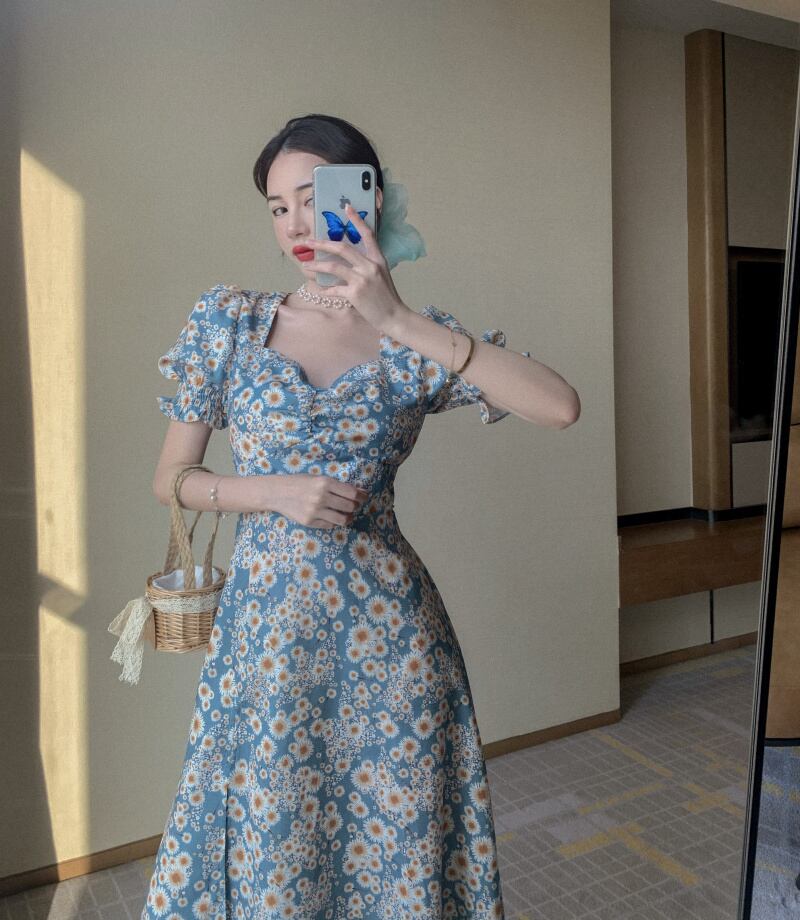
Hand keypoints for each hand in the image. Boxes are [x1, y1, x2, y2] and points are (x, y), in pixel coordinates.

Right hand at [266, 473, 369, 528]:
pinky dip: (335, 522)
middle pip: (349, 506)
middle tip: (354, 505)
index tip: (364, 497)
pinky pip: (330, 525)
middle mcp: (321, 497)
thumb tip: (360, 491)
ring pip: (342, 519)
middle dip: (355, 506)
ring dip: (348, 517)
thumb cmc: (300, 482)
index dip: (362, 496)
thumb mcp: (319, 478)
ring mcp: (315, 511)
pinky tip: (333, 517)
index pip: (352, 493)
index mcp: (325, 483)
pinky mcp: (310, 522)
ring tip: (347, 514)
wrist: (277, 492)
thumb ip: (338, 485)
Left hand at [302, 204, 409, 332]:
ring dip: (316, 265)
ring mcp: (362, 279)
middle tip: (308, 242)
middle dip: (322, 243)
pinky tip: (320, 290)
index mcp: (378, 259)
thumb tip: (349, 260)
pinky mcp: (355, 294)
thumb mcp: (382, 275)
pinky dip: (326, 290)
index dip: (357, 220)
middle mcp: (370, 266)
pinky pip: (334, 289)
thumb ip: (368, 265)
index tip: (347, 207)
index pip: (368, 234)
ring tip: (306, 265)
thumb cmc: (387, 297)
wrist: (394, 317)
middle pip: (342, 248)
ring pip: (333, 267)